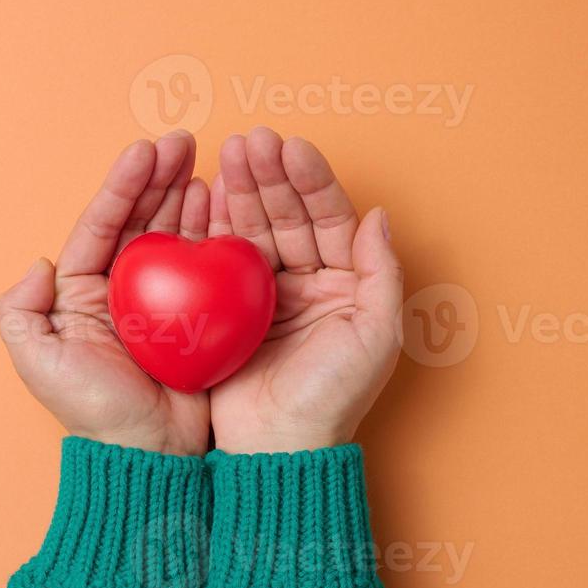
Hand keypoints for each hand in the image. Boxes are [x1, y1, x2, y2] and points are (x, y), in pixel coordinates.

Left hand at [0, 132, 212, 456]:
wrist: (149, 452)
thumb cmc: (94, 411)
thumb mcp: (38, 363)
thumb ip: (20, 310)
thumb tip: (38, 263)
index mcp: (82, 292)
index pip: (103, 224)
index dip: (123, 185)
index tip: (145, 150)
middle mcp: (122, 289)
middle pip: (141, 219)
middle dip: (160, 177)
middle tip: (184, 141)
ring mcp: (164, 301)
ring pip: (176, 234)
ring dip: (189, 196)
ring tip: (206, 163)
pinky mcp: (200, 316)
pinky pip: (208, 265)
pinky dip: (218, 233)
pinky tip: (227, 206)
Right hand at [207, 128, 403, 452]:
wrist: (279, 446)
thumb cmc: (334, 397)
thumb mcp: (376, 334)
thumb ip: (382, 271)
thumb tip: (379, 214)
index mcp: (345, 283)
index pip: (329, 217)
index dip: (310, 181)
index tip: (291, 148)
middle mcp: (306, 282)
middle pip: (288, 215)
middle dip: (269, 176)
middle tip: (248, 141)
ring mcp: (264, 295)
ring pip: (253, 228)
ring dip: (241, 190)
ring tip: (226, 154)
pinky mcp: (226, 310)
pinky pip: (220, 258)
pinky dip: (214, 223)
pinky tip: (206, 192)